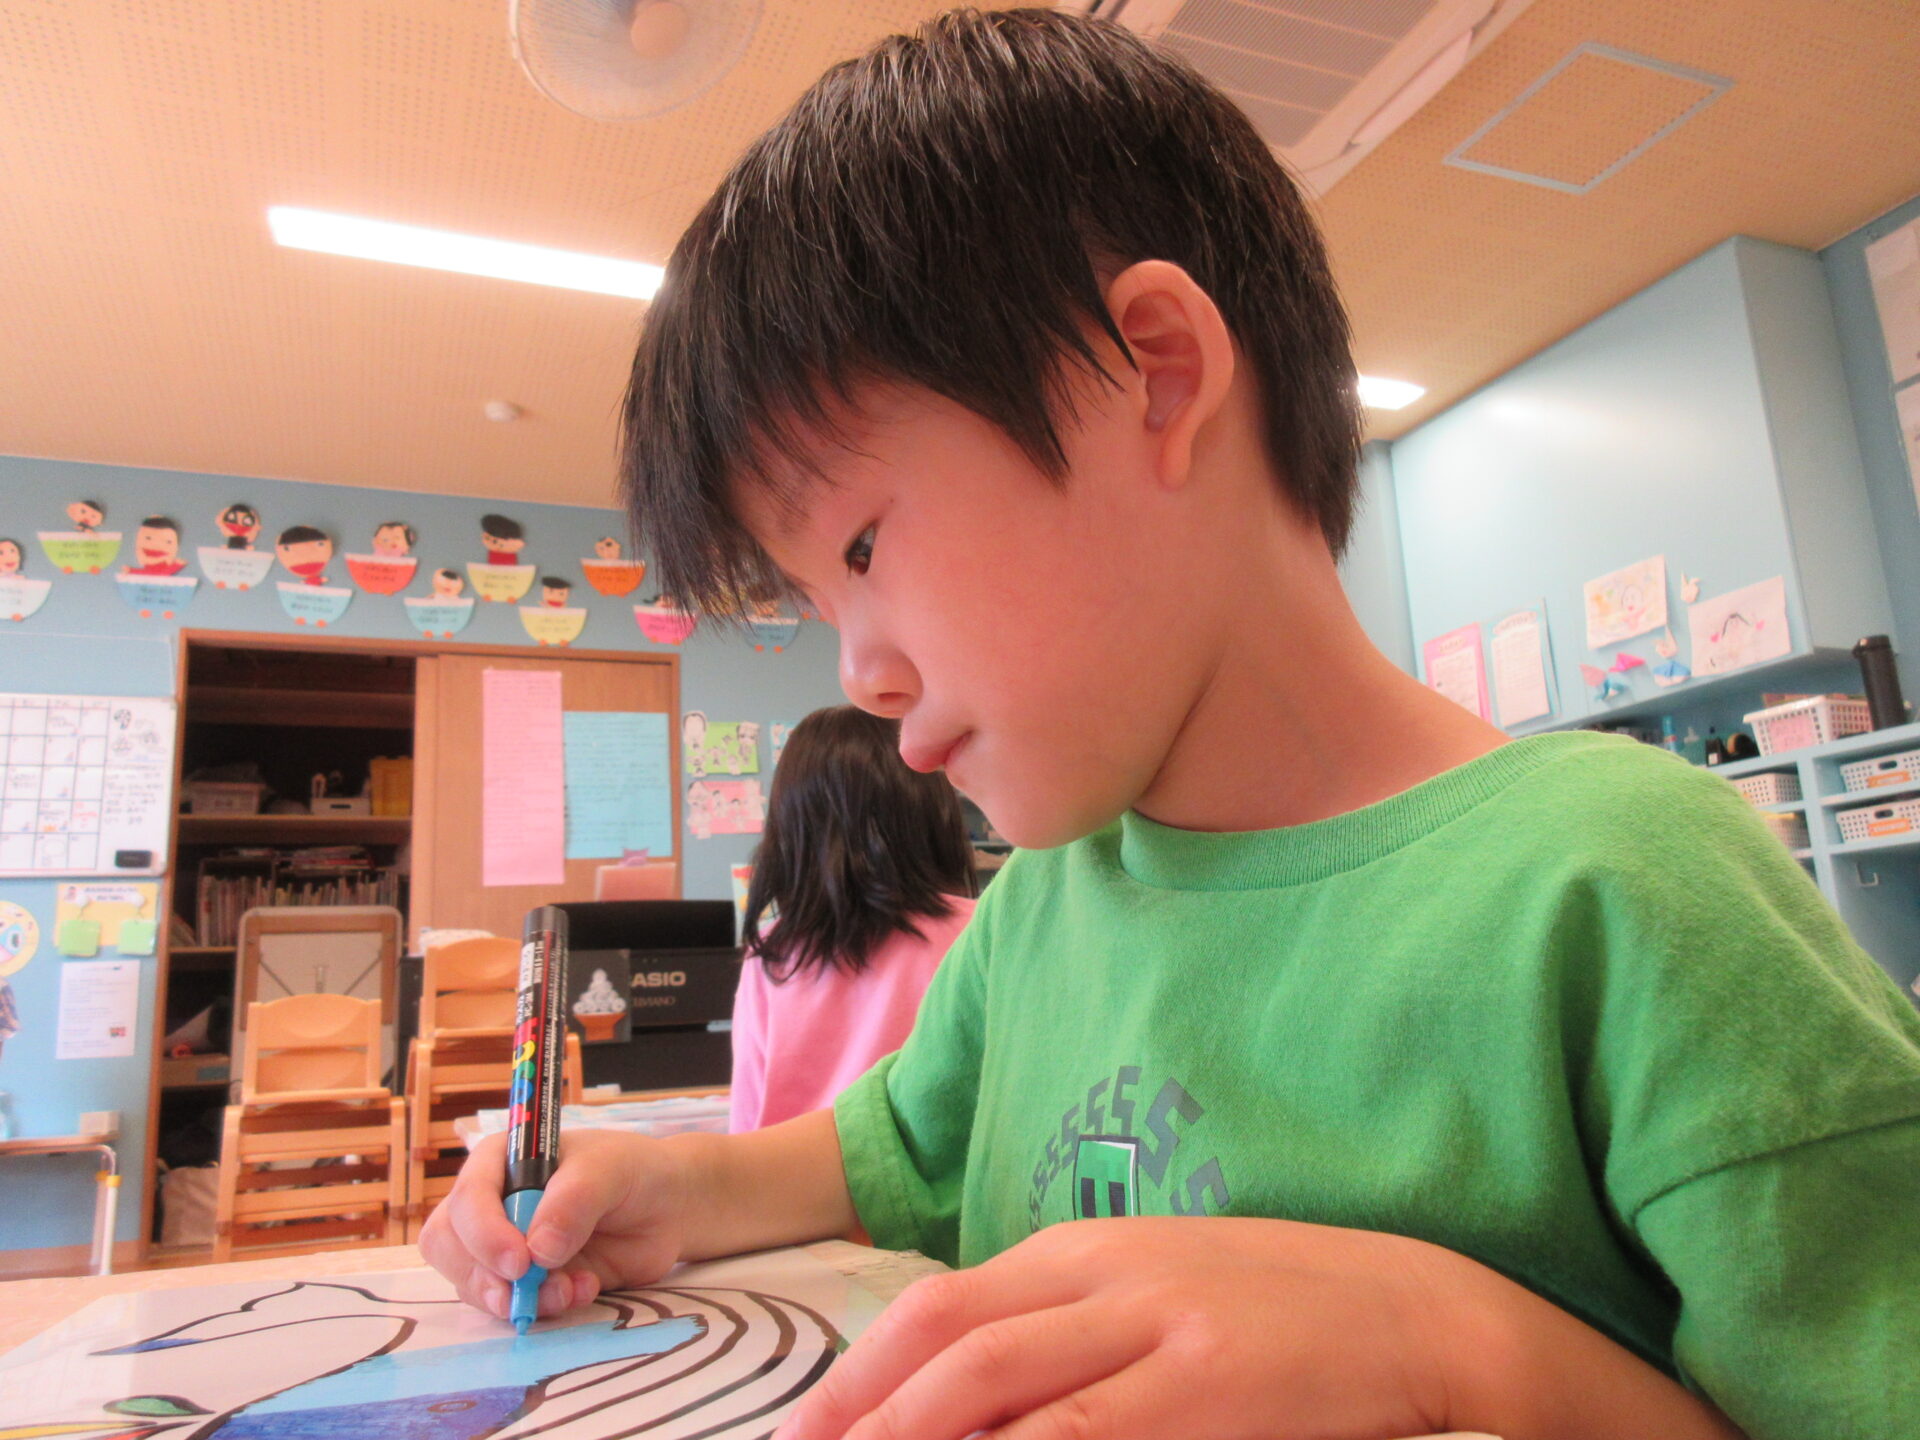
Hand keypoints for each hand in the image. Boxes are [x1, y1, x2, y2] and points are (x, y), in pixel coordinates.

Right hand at [420, 1128, 689, 1321]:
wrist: (664, 1209)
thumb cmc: (629, 1171)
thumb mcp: (608, 1170)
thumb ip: (573, 1202)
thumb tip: (537, 1251)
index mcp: (500, 1162)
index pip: (467, 1199)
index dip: (483, 1234)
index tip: (519, 1262)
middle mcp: (490, 1205)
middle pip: (449, 1245)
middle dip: (482, 1276)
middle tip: (521, 1295)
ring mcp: (503, 1247)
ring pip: (474, 1283)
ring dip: (517, 1298)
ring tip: (570, 1290)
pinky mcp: (523, 1282)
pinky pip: (511, 1305)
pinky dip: (542, 1308)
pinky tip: (583, 1291)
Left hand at [775, 1216, 1460, 1439]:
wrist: (1417, 1310)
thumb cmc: (1281, 1312)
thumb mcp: (1160, 1295)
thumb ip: (1071, 1334)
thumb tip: (977, 1401)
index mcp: (1086, 1251)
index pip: (939, 1306)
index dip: (856, 1372)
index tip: (806, 1432)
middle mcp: (1104, 1275)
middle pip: (946, 1341)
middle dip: (858, 1410)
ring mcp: (1154, 1324)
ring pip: (993, 1383)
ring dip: (911, 1437)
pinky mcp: (1205, 1381)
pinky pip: (1080, 1433)